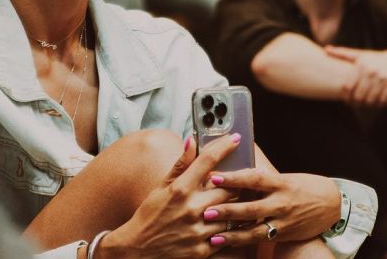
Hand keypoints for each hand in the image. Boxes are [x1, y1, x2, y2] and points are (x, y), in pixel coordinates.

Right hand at [98, 135, 237, 257]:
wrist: (137, 249)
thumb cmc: (149, 214)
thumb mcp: (161, 186)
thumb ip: (180, 164)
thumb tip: (191, 141)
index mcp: (180, 189)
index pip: (208, 161)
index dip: (224, 146)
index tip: (236, 138)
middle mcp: (191, 208)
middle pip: (229, 187)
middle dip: (239, 180)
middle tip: (249, 174)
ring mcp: (198, 230)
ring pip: (232, 212)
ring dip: (239, 204)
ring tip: (247, 198)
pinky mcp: (203, 250)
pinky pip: (228, 235)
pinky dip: (233, 227)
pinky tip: (235, 221)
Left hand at [203, 170, 340, 245]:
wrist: (333, 205)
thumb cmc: (306, 187)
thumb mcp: (287, 177)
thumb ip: (264, 177)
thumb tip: (240, 168)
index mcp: (281, 183)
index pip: (254, 178)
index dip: (234, 178)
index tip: (214, 176)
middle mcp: (282, 203)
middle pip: (251, 208)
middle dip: (228, 210)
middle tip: (206, 210)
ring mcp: (283, 222)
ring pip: (254, 230)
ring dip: (232, 234)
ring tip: (213, 236)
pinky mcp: (284, 235)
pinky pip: (261, 240)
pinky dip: (244, 243)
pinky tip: (228, 245)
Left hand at [324, 45, 386, 106]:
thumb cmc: (377, 58)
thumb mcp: (361, 54)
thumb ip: (343, 53)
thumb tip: (325, 49)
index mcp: (361, 64)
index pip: (348, 87)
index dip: (346, 96)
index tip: (346, 99)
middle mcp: (372, 71)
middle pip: (359, 96)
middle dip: (357, 103)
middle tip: (357, 104)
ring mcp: (383, 78)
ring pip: (370, 100)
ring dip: (368, 104)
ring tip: (367, 103)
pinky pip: (383, 100)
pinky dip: (379, 104)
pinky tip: (378, 101)